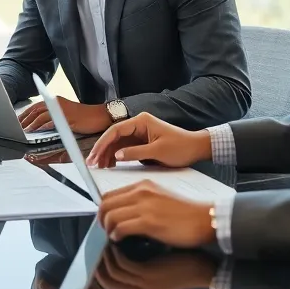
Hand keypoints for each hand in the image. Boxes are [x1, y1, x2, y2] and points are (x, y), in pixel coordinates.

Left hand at [18, 97, 111, 133]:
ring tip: (24, 130)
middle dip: (25, 118)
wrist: (101, 116)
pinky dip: (42, 126)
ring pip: (42, 115)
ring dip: (31, 123)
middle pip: (36, 109)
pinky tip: (37, 131)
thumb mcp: (67, 115)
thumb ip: (54, 117)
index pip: (37, 106)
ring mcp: (63, 110)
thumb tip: (40, 125)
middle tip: (18, 127)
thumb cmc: (85, 117)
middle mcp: (58, 103)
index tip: (19, 120)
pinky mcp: (68, 118)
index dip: (26, 113)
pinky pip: (52, 121)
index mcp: (57, 101)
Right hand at [86, 112, 211, 168]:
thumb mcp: (157, 151)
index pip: (115, 130)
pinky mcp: (142, 142)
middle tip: (92, 163)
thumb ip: (135, 153)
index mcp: (141, 121)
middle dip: (102, 150)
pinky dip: (117, 156)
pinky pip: (124, 148)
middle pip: (114, 137)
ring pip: (117, 143)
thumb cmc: (181, 147)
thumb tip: (116, 156)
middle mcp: (138, 125)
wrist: (196, 148)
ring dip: (108, 154)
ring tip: (99, 167)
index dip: (103, 143)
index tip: (95, 155)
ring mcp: (139, 133)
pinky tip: (110, 165)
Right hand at [95, 247, 217, 288]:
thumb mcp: (156, 267)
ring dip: (106, 253)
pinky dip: (117, 251)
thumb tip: (121, 245)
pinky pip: (124, 264)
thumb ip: (139, 262)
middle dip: (97, 260)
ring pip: (112, 270)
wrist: (204, 268)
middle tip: (98, 240)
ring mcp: (143, 285)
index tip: (97, 249)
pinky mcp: (149, 276)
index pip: (109, 283)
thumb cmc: (182, 263)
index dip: (99, 267)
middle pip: (106, 279)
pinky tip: (120, 236)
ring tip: (107, 236)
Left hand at [98, 180, 215, 247]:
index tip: (105, 220)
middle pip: (105, 204)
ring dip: (107, 229)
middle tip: (105, 230)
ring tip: (112, 236)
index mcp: (143, 186)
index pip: (110, 195)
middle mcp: (141, 193)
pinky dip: (116, 235)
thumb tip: (123, 212)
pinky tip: (119, 240)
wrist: (205, 219)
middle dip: (101, 219)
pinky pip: (121, 228)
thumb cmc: (185, 214)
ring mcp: (145, 207)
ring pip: (110, 216)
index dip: (103, 209)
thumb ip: (141, 201)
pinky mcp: (149, 222)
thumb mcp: (159, 199)